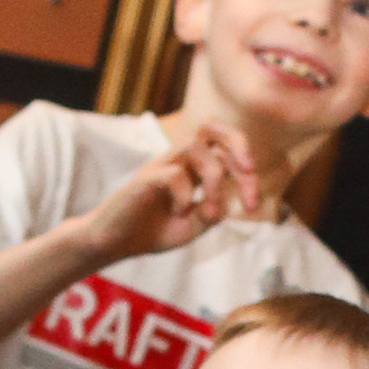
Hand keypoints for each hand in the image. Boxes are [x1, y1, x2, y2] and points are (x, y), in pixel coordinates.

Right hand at [89, 128, 257, 264]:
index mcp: (194, 169)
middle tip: (249, 172)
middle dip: (238, 145)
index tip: (253, 206)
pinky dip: (185, 196)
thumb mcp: (194, 226)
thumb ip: (213, 213)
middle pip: (211, 127)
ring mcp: (161, 166)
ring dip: (213, 177)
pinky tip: (180, 213)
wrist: (116, 242)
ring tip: (210, 209)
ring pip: (194, 146)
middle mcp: (179, 161)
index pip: (227, 151)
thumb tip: (228, 201)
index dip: (247, 173)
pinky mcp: (145, 179)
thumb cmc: (154, 230)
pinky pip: (173, 174)